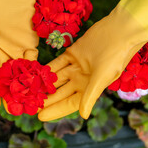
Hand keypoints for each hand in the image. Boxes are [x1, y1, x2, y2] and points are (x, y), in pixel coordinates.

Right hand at [0, 0, 59, 108]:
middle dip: (11, 93)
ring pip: (21, 71)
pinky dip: (37, 72)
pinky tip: (42, 85)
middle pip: (6, 76)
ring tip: (32, 102)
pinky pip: (34, 61)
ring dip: (25, 86)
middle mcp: (2, 51)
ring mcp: (17, 48)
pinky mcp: (31, 43)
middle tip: (18, 110)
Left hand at [38, 6, 147, 120]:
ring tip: (28, 89)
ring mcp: (76, 66)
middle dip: (46, 98)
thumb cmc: (115, 57)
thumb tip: (83, 116)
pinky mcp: (73, 53)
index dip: (55, 110)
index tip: (40, 116)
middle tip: (29, 104)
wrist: (119, 31)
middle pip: (60, 92)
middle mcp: (82, 79)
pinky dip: (48, 68)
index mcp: (90, 89)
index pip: (69, 103)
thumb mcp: (102, 78)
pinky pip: (58, 63)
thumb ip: (90, 96)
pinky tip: (35, 72)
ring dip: (44, 83)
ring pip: (57, 78)